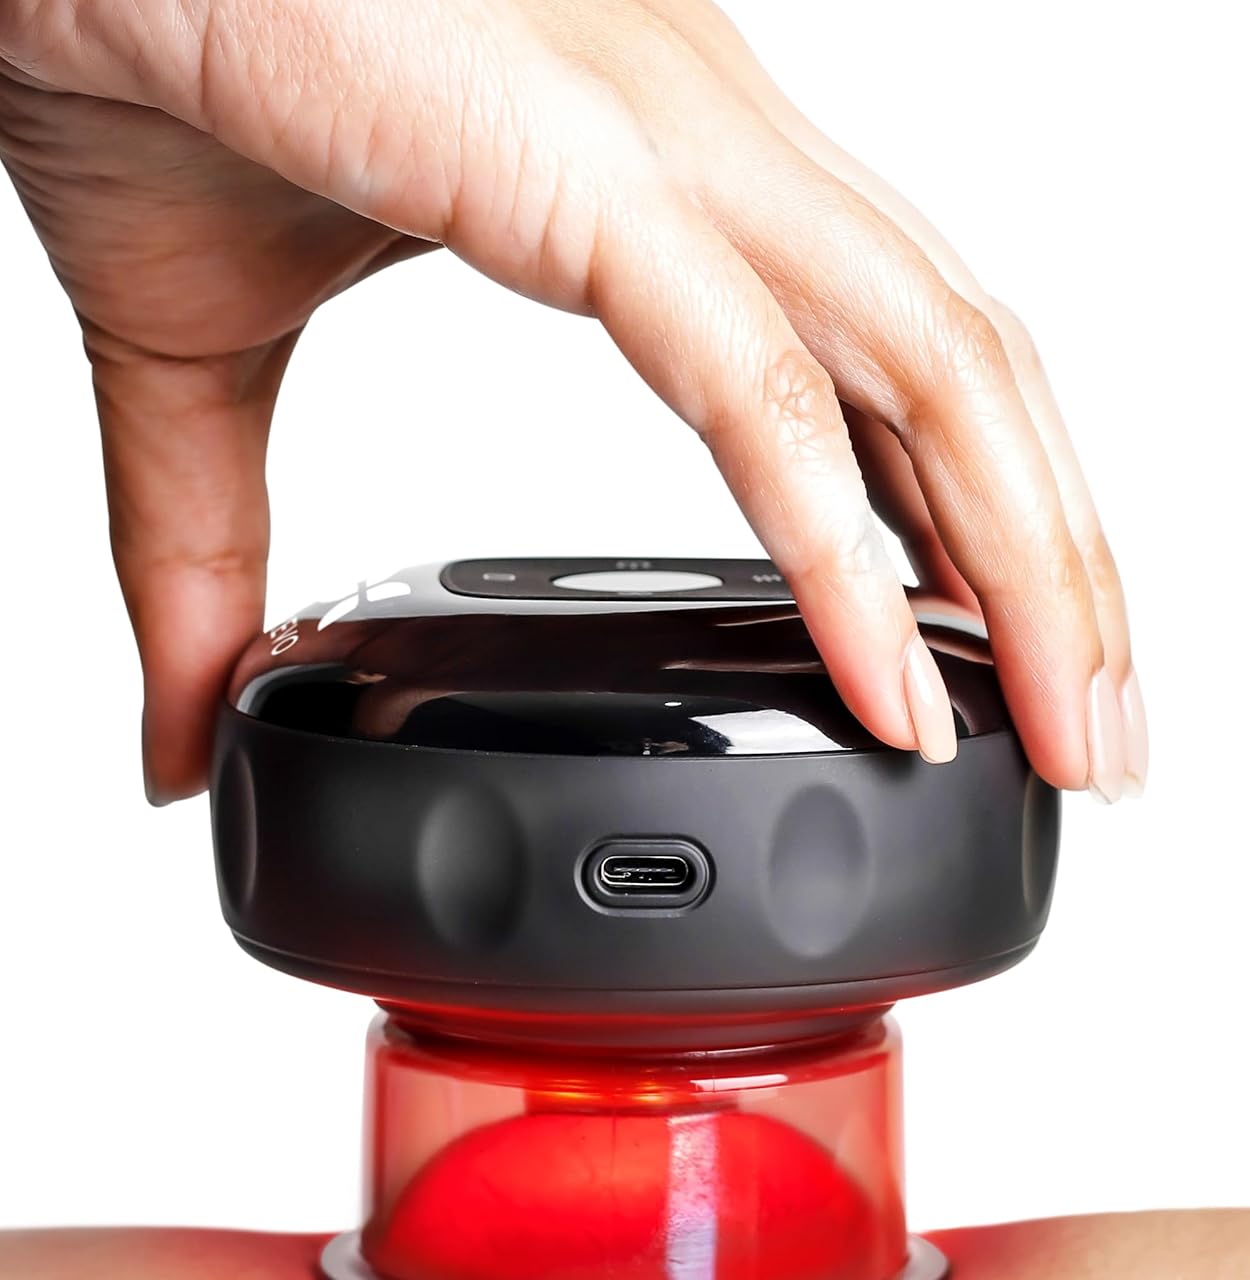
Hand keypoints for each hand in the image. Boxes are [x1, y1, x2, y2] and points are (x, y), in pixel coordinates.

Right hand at [0, 0, 1145, 802]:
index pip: (894, 362)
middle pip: (970, 381)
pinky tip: (893, 688)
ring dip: (1023, 576)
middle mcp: (703, 149)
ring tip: (1057, 739)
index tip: (1007, 662)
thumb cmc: (144, 47)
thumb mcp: (203, 360)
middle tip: (1091, 744)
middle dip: (1058, 578)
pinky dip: (849, 554)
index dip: (981, 520)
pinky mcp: (582, 172)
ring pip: (936, 376)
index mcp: (652, 179)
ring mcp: (663, 148)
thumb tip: (182, 725)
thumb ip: (218, 553)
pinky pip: (766, 389)